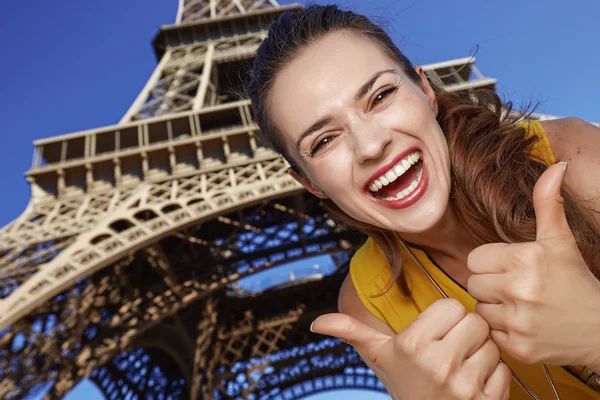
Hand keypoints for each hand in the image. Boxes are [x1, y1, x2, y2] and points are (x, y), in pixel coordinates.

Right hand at [311, 299, 510, 399]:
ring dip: (481, 354)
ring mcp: (464, 386)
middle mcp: (437, 364)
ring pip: (491, 345)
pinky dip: (494, 376)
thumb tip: (317, 323)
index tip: (437, 332)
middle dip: (466, 333)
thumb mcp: (379, 356)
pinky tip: (474, 383)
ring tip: (461, 366)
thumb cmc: (403, 383)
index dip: (447, 318)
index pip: (453, 306)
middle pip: (475, 322)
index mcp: (411, 344)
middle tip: (451, 348)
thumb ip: (351, 333)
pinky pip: (504, 370)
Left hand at [467, 162, 599, 366]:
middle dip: (490, 284)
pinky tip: (523, 325)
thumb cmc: (576, 281)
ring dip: (494, 308)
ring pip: (479, 308)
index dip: (491, 263)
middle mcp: (518, 289)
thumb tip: (556, 166)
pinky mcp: (517, 347)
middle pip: (472, 282)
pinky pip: (489, 333)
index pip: (475, 259)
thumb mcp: (560, 240)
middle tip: (516, 288)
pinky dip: (502, 331)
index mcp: (525, 259)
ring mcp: (518, 321)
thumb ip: (548, 202)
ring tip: (520, 307)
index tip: (511, 268)